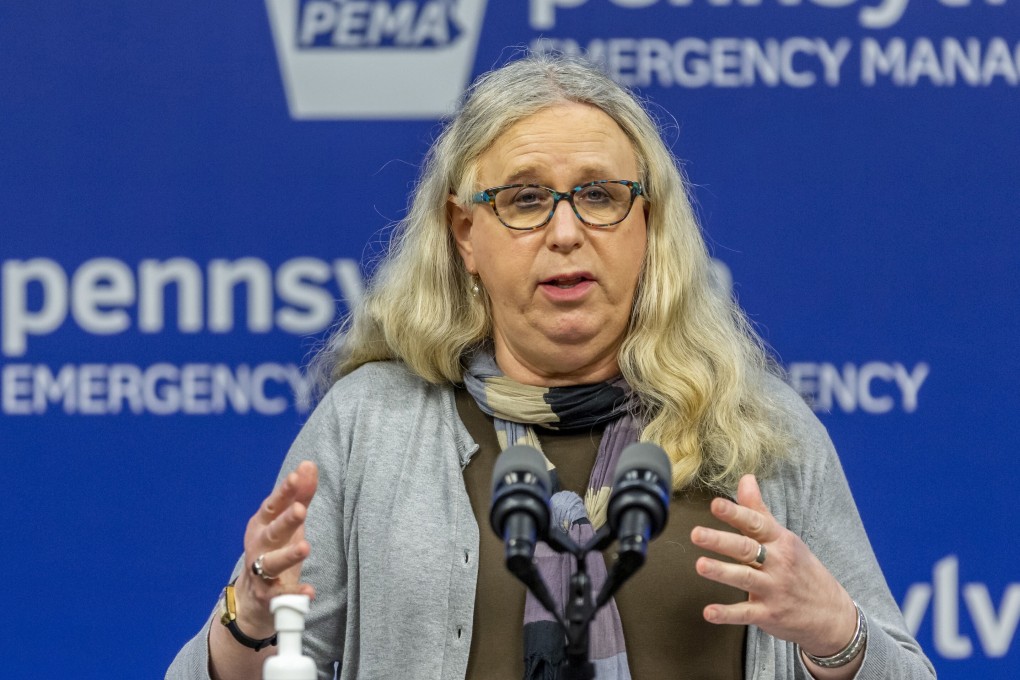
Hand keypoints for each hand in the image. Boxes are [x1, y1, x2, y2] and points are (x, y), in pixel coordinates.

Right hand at [232, 460, 318, 637]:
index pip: (273, 506)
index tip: (296, 477)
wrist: (252, 598)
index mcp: (262, 525)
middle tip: (301, 510)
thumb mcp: (286, 522)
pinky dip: (296, 594)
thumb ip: (299, 495)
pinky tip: (309, 591)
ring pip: (273, 563)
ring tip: (305, 547)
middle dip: (286, 521)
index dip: (284, 492)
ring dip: (288, 555)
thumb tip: (308, 464)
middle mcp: (258, 547)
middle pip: (273, 532)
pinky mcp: (269, 597)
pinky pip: (282, 596)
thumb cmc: (273, 549)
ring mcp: (261, 572)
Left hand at [690, 474, 857, 657]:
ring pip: (744, 578)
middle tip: (696, 534)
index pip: (755, 524)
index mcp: (780, 541)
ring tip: (700, 565)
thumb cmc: (803, 570)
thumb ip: (758, 510)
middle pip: (746, 549)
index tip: (715, 504)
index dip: (735, 513)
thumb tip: (745, 478)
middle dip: (721, 541)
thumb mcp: (785, 538)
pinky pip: (745, 613)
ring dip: (722, 572)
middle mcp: (777, 563)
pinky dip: (727, 614)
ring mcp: (774, 589)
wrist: (832, 614)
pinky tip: (709, 612)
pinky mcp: (769, 614)